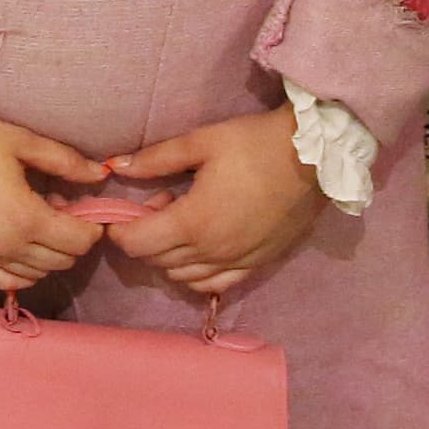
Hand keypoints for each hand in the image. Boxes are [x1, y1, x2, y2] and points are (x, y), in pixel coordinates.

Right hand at [0, 107, 113, 293]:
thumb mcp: (19, 140)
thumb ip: (65, 161)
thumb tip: (102, 174)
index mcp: (26, 218)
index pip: (78, 240)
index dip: (92, 225)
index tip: (89, 206)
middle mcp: (7, 248)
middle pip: (61, 260)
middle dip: (73, 238)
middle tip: (65, 208)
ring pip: (36, 275)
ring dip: (49, 254)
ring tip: (39, 221)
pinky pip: (5, 282)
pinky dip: (23, 272)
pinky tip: (21, 247)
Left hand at [103, 104, 327, 299]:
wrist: (314, 158)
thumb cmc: (254, 144)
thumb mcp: (201, 142)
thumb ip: (155, 159)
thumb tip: (115, 167)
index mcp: (193, 222)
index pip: (138, 243)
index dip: (120, 230)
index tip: (119, 212)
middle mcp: (212, 252)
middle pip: (157, 261)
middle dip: (144, 237)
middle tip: (156, 204)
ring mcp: (236, 263)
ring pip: (183, 277)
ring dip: (168, 255)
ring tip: (180, 220)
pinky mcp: (256, 266)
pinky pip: (214, 286)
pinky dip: (196, 274)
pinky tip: (199, 248)